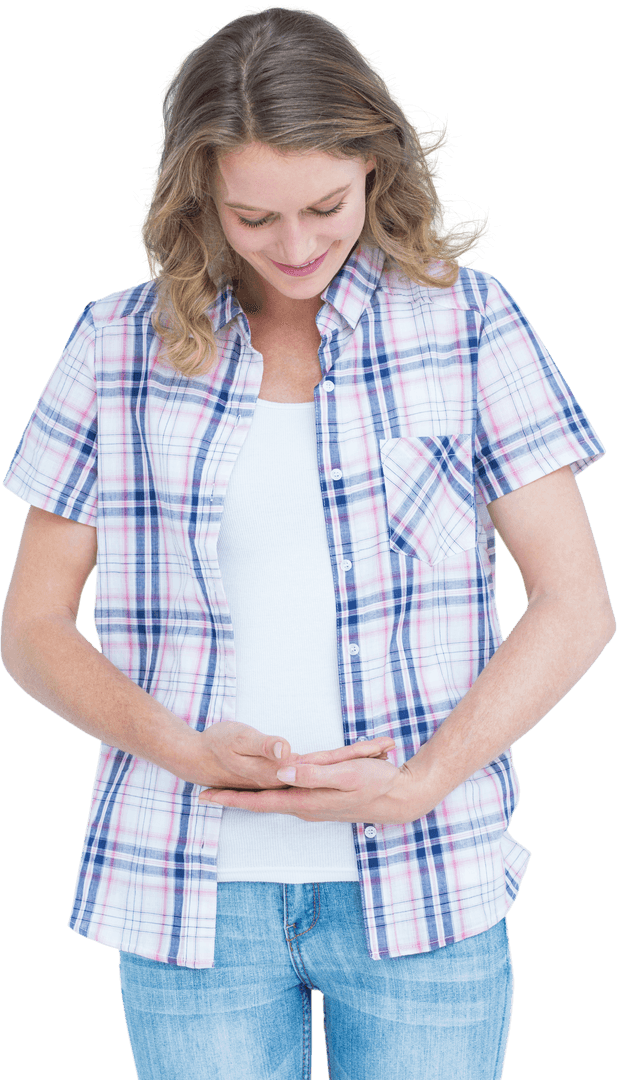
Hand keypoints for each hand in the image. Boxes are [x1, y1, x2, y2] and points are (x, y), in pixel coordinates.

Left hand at [198, 721, 396, 792]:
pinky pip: (292, 792)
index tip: (204, 796)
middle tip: (205, 793)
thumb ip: (313, 772)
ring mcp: (314, 804)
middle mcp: (305, 806)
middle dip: (235, 797)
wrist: (402, 798)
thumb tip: (280, 772)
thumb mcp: (346, 773)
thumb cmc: (376, 784)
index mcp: (306, 800)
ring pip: (278, 795)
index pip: (259, 801)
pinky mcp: (323, 799)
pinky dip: (276, 788)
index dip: (231, 798)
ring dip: (253, 793)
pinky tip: (270, 782)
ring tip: (226, 789)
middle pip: (262, 801)